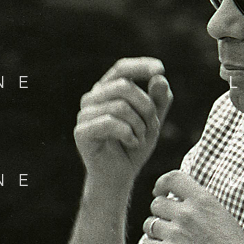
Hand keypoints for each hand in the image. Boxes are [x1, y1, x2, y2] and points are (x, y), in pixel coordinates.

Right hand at [73, 57, 172, 188]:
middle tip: (152, 127)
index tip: (161, 68)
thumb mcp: (152, 122)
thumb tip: (160, 78)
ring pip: (120, 106)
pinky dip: (129, 134)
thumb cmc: (134, 147)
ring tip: (141, 138)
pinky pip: (110, 123)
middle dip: (147, 108)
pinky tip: (132, 143)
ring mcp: (84, 114)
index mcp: (107, 90)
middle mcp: (92, 98)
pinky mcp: (81, 132)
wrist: (119, 177)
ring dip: (139, 125)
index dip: (140, 66)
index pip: (122, 68)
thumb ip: (159, 100)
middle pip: (125, 87)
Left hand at [139, 170, 243, 243]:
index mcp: (204, 201)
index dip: (162, 184)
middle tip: (171, 227)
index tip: (160, 192)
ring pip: (149, 225)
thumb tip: (180, 201)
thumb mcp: (223, 218)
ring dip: (156, 233)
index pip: (173, 179)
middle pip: (157, 204)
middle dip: (161, 214)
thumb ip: (201, 207)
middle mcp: (187, 214)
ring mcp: (175, 234)